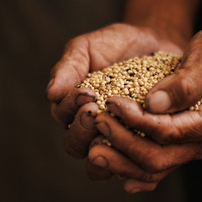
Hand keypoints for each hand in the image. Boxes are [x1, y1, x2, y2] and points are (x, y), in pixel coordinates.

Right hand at [46, 23, 182, 157]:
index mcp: (73, 105)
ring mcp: (115, 134)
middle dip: (82, 129)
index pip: (61, 117)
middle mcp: (91, 125)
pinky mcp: (140, 138)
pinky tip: (140, 137)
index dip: (69, 108)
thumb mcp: (87, 48)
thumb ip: (68, 68)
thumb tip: (50, 93)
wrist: (151, 43)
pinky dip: (132, 153)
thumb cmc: (114, 44)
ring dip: (103, 145)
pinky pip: (131, 156)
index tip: (87, 92)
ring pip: (101, 158)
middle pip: (75, 144)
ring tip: (116, 123)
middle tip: (96, 110)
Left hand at [88, 28, 201, 191]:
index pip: (169, 131)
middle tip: (97, 125)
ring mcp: (193, 149)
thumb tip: (153, 104)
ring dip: (121, 162)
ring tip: (94, 152)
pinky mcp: (181, 148)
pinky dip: (133, 170)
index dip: (137, 120)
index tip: (112, 104)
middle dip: (123, 144)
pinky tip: (113, 170)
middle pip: (158, 158)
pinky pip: (156, 170)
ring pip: (153, 169)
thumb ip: (185, 82)